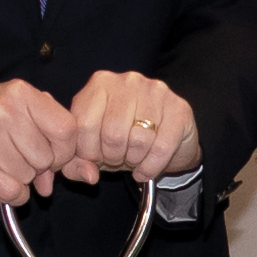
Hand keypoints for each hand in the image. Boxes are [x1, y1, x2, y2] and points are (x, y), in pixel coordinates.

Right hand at [0, 77, 76, 207]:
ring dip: (22, 178)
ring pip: (29, 177)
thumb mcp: (22, 112)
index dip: (64, 150)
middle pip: (47, 158)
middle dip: (39, 166)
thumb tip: (90, 177)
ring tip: (3, 161)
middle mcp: (5, 112)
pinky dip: (12, 193)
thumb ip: (60, 141)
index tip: (51, 152)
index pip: (67, 131)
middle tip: (19, 155)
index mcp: (23, 94)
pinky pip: (11, 191)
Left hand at [66, 69, 198, 183]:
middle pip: (112, 133)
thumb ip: (78, 162)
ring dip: (133, 161)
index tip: (95, 159)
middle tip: (117, 160)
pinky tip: (146, 169)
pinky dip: (150, 167)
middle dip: (112, 157)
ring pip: (138, 140)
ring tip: (133, 160)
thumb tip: (88, 175)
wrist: (166, 137)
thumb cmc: (124, 139)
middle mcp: (127, 81)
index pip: (83, 124)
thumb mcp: (94, 148)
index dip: (87, 152)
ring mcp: (155, 91)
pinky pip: (161, 147)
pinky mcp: (178, 108)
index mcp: (100, 84)